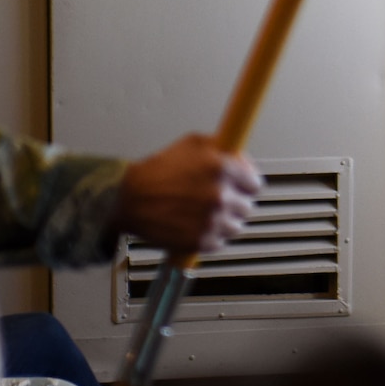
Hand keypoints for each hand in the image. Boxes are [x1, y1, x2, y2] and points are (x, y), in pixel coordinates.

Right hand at [115, 133, 262, 252]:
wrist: (129, 198)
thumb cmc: (158, 170)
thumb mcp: (193, 143)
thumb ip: (224, 148)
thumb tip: (242, 158)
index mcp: (222, 168)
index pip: (255, 184)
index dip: (245, 185)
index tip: (240, 187)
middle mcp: (220, 195)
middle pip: (247, 206)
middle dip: (234, 202)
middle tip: (215, 198)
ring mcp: (212, 220)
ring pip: (236, 226)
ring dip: (224, 220)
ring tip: (204, 213)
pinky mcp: (201, 241)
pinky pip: (220, 242)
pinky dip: (211, 236)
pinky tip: (196, 224)